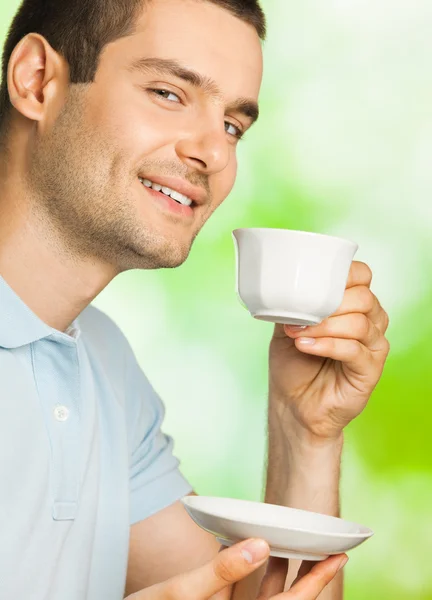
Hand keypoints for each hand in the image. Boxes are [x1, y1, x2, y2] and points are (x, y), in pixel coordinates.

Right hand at [125, 537, 346, 599]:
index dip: (318, 581)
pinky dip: (257, 569)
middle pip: (285, 598)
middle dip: (308, 573)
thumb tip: (260, 546)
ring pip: (267, 593)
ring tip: (299, 542)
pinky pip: (247, 590)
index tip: (340, 556)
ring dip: (284, 569)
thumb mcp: (182, 592)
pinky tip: (258, 548)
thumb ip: (222, 570)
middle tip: (327, 545)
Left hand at [269, 261, 389, 439]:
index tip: (314, 282)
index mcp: (353, 306)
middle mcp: (369, 322)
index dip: (344, 274)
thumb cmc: (293, 365)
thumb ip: (293, 304)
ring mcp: (372, 347)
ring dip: (324, 326)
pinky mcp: (370, 370)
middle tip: (300, 316)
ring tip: (298, 334)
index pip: (362, 276)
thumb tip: (285, 285)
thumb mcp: (286, 326)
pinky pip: (355, 350)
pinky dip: (328, 345)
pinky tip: (306, 347)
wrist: (292, 404)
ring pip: (360, 323)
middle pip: (363, 298)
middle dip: (328, 304)